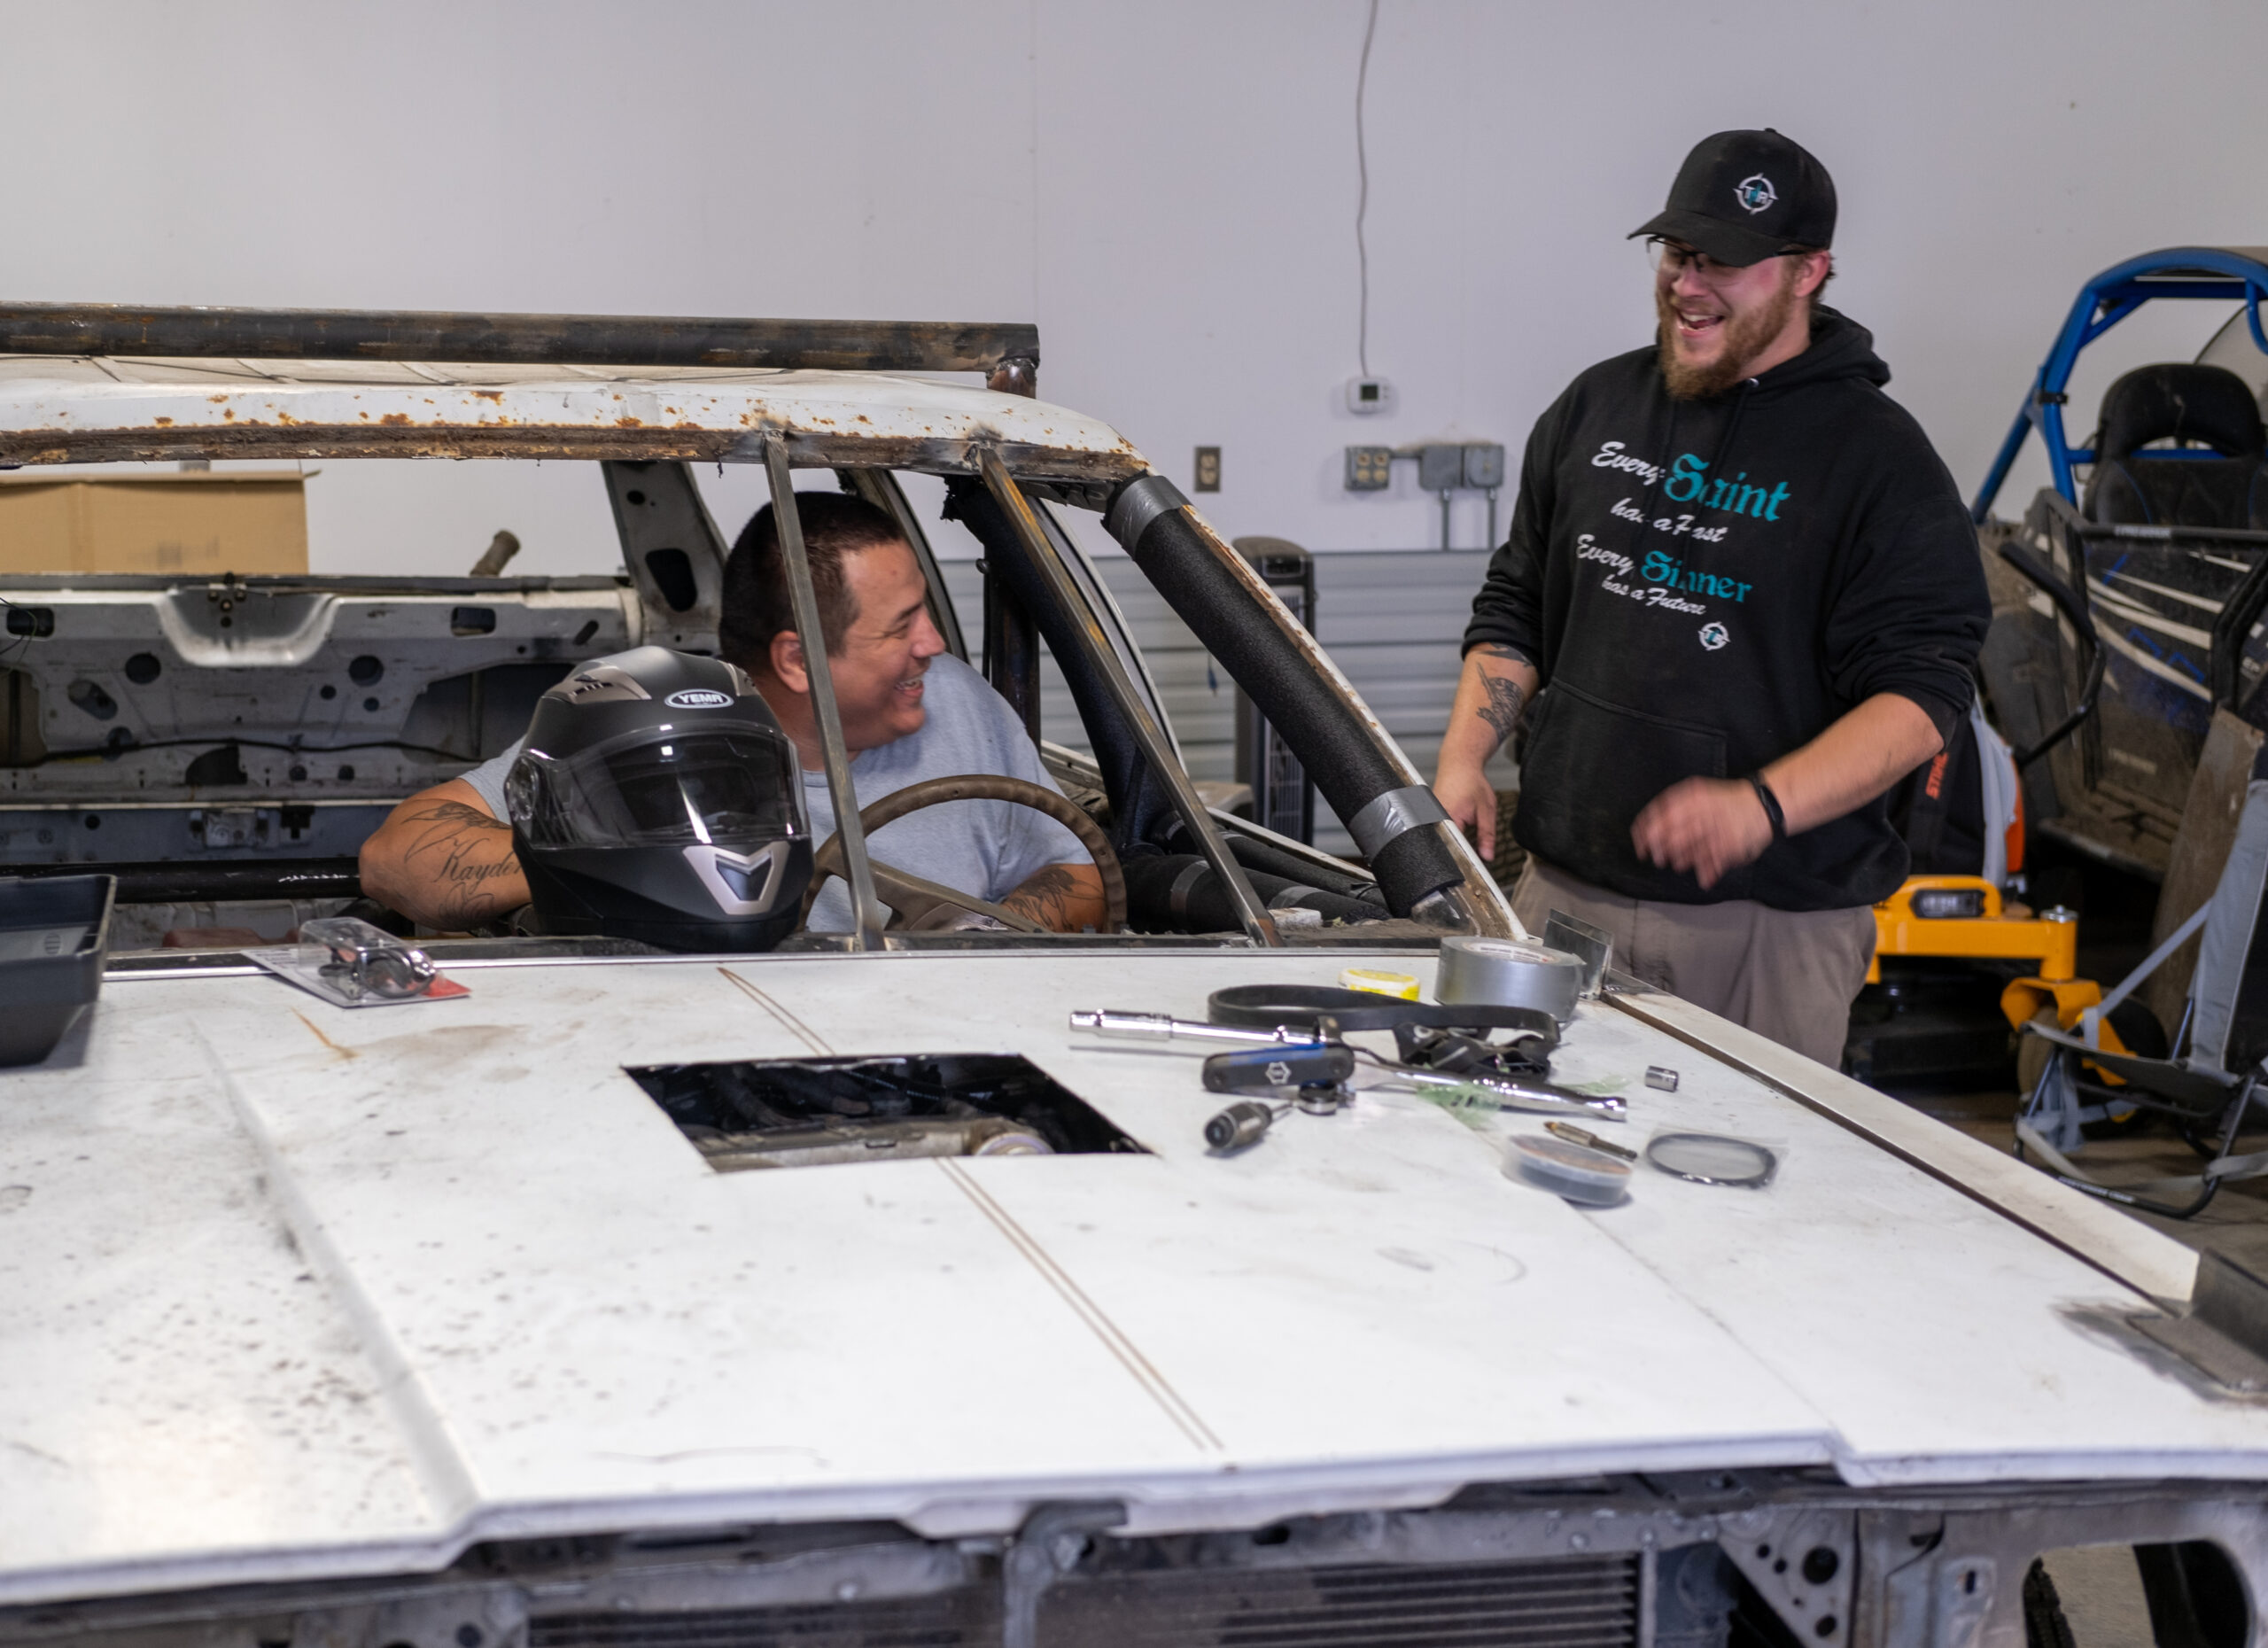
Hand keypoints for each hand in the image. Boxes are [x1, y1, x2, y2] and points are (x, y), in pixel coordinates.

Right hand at [1434, 764, 1500, 858]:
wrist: (1459, 764)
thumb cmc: (1472, 782)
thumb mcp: (1486, 810)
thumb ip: (1487, 835)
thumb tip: (1487, 856)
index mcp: (1449, 819)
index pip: (1457, 849)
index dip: (1468, 857)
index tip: (1478, 861)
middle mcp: (1435, 820)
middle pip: (1448, 846)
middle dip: (1462, 848)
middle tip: (1472, 837)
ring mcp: (1429, 818)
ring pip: (1443, 839)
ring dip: (1455, 839)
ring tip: (1464, 820)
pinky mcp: (1428, 816)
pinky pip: (1439, 830)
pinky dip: (1450, 831)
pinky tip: (1457, 819)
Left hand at [1631, 776, 1772, 889]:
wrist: (1762, 803)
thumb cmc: (1724, 800)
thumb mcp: (1697, 792)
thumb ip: (1672, 808)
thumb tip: (1645, 830)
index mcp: (1691, 796)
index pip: (1657, 814)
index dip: (1644, 832)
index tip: (1639, 844)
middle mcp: (1702, 812)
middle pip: (1669, 836)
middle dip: (1659, 850)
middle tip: (1658, 857)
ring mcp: (1716, 830)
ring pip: (1686, 851)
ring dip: (1679, 861)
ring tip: (1678, 863)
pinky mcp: (1730, 846)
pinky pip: (1709, 863)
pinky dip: (1705, 873)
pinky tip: (1703, 877)